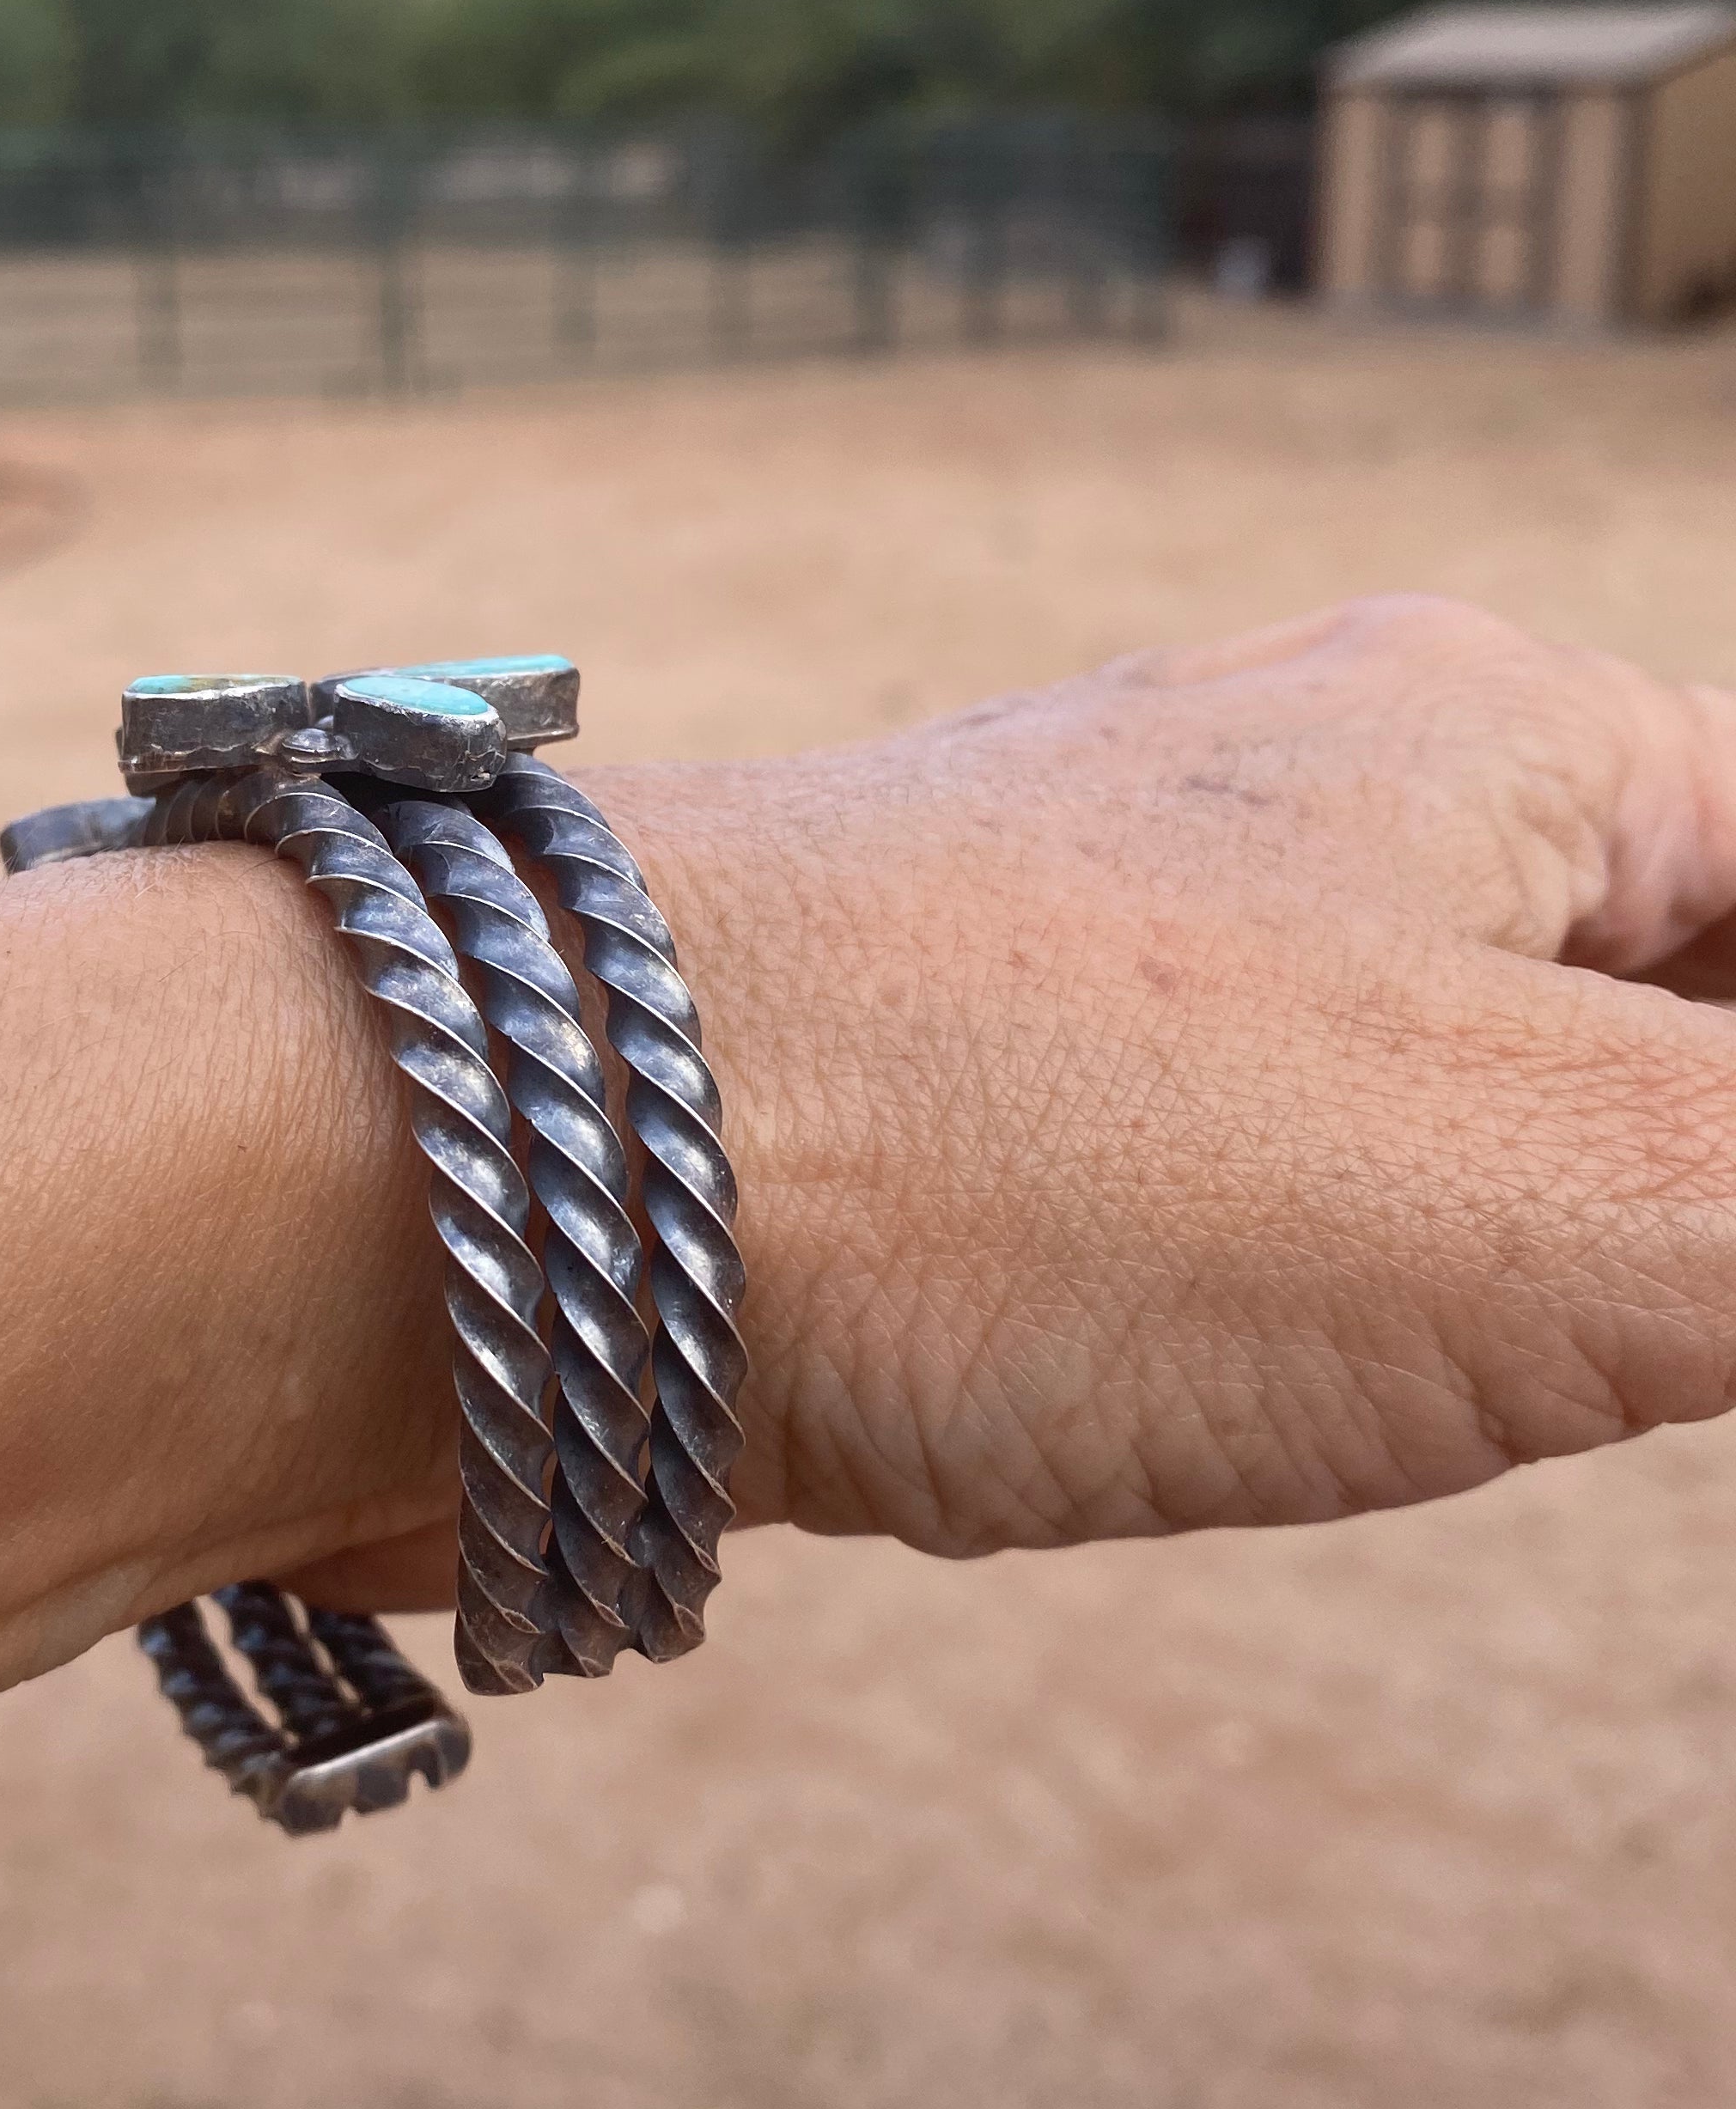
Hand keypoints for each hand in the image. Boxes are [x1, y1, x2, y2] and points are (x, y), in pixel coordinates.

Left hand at [292, 596, 1735, 1602]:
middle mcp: (1308, 791)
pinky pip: (1257, 1182)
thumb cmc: (1027, 1146)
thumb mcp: (1579, 1199)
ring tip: (1491, 1354)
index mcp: (1505, 741)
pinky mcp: (980, 1099)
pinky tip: (1293, 1367)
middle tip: (1620, 1321)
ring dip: (1541, 1242)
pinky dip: (1350, 1289)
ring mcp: (1126, 940)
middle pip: (1659, 978)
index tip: (1684, 1285)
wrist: (491, 1185)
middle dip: (1688, 1180)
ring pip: (1458, 1086)